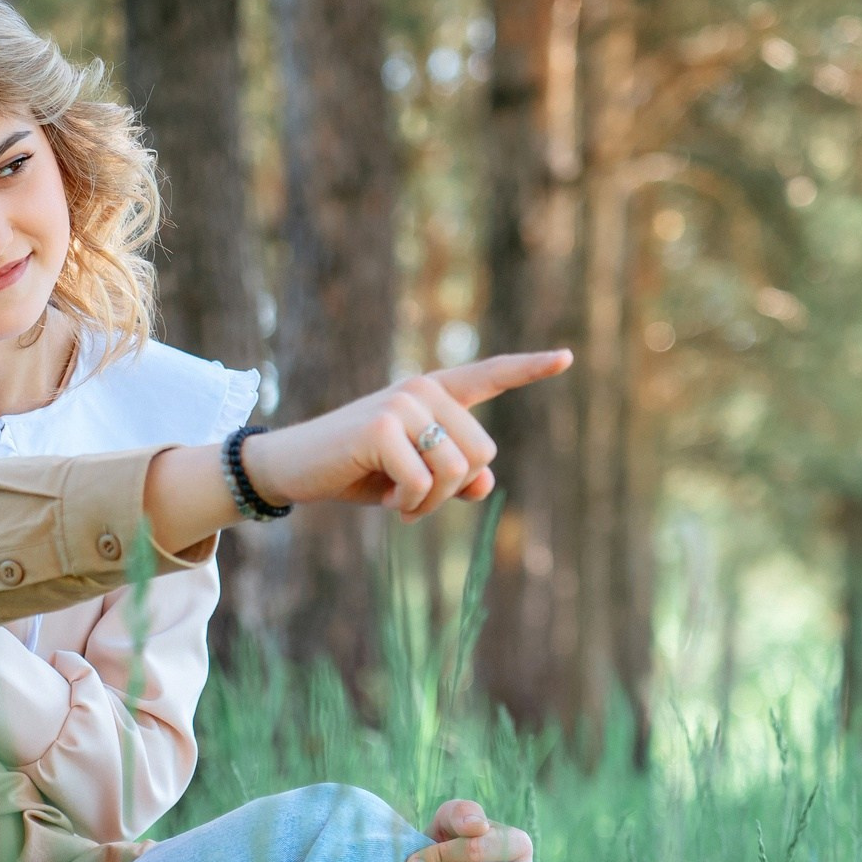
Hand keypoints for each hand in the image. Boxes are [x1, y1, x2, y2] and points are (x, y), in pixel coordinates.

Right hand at [243, 351, 572, 521]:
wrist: (294, 467)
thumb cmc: (357, 471)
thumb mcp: (414, 478)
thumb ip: (456, 477)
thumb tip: (485, 482)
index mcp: (435, 394)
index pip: (489, 376)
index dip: (530, 369)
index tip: (566, 358)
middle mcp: (423, 390)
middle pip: (481, 453)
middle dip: (451, 490)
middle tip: (412, 496)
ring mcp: (403, 403)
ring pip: (456, 471)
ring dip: (430, 501)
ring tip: (398, 497)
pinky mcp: (381, 425)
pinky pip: (423, 483)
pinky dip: (408, 504)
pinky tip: (385, 498)